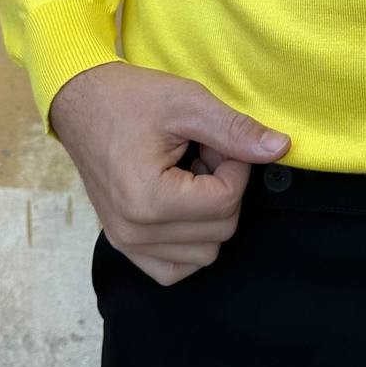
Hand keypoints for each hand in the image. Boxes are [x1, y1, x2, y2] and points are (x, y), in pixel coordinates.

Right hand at [50, 61, 291, 285]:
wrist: (83, 102)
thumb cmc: (131, 98)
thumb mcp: (189, 103)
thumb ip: (236, 130)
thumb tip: (281, 149)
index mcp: (147, 199)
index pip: (226, 202)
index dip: (235, 165)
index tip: (216, 140)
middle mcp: (134, 233)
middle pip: (220, 231)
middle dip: (223, 188)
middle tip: (202, 153)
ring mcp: (126, 244)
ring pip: (204, 254)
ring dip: (208, 214)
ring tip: (189, 174)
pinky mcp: (124, 245)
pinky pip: (175, 268)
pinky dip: (191, 241)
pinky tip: (183, 202)